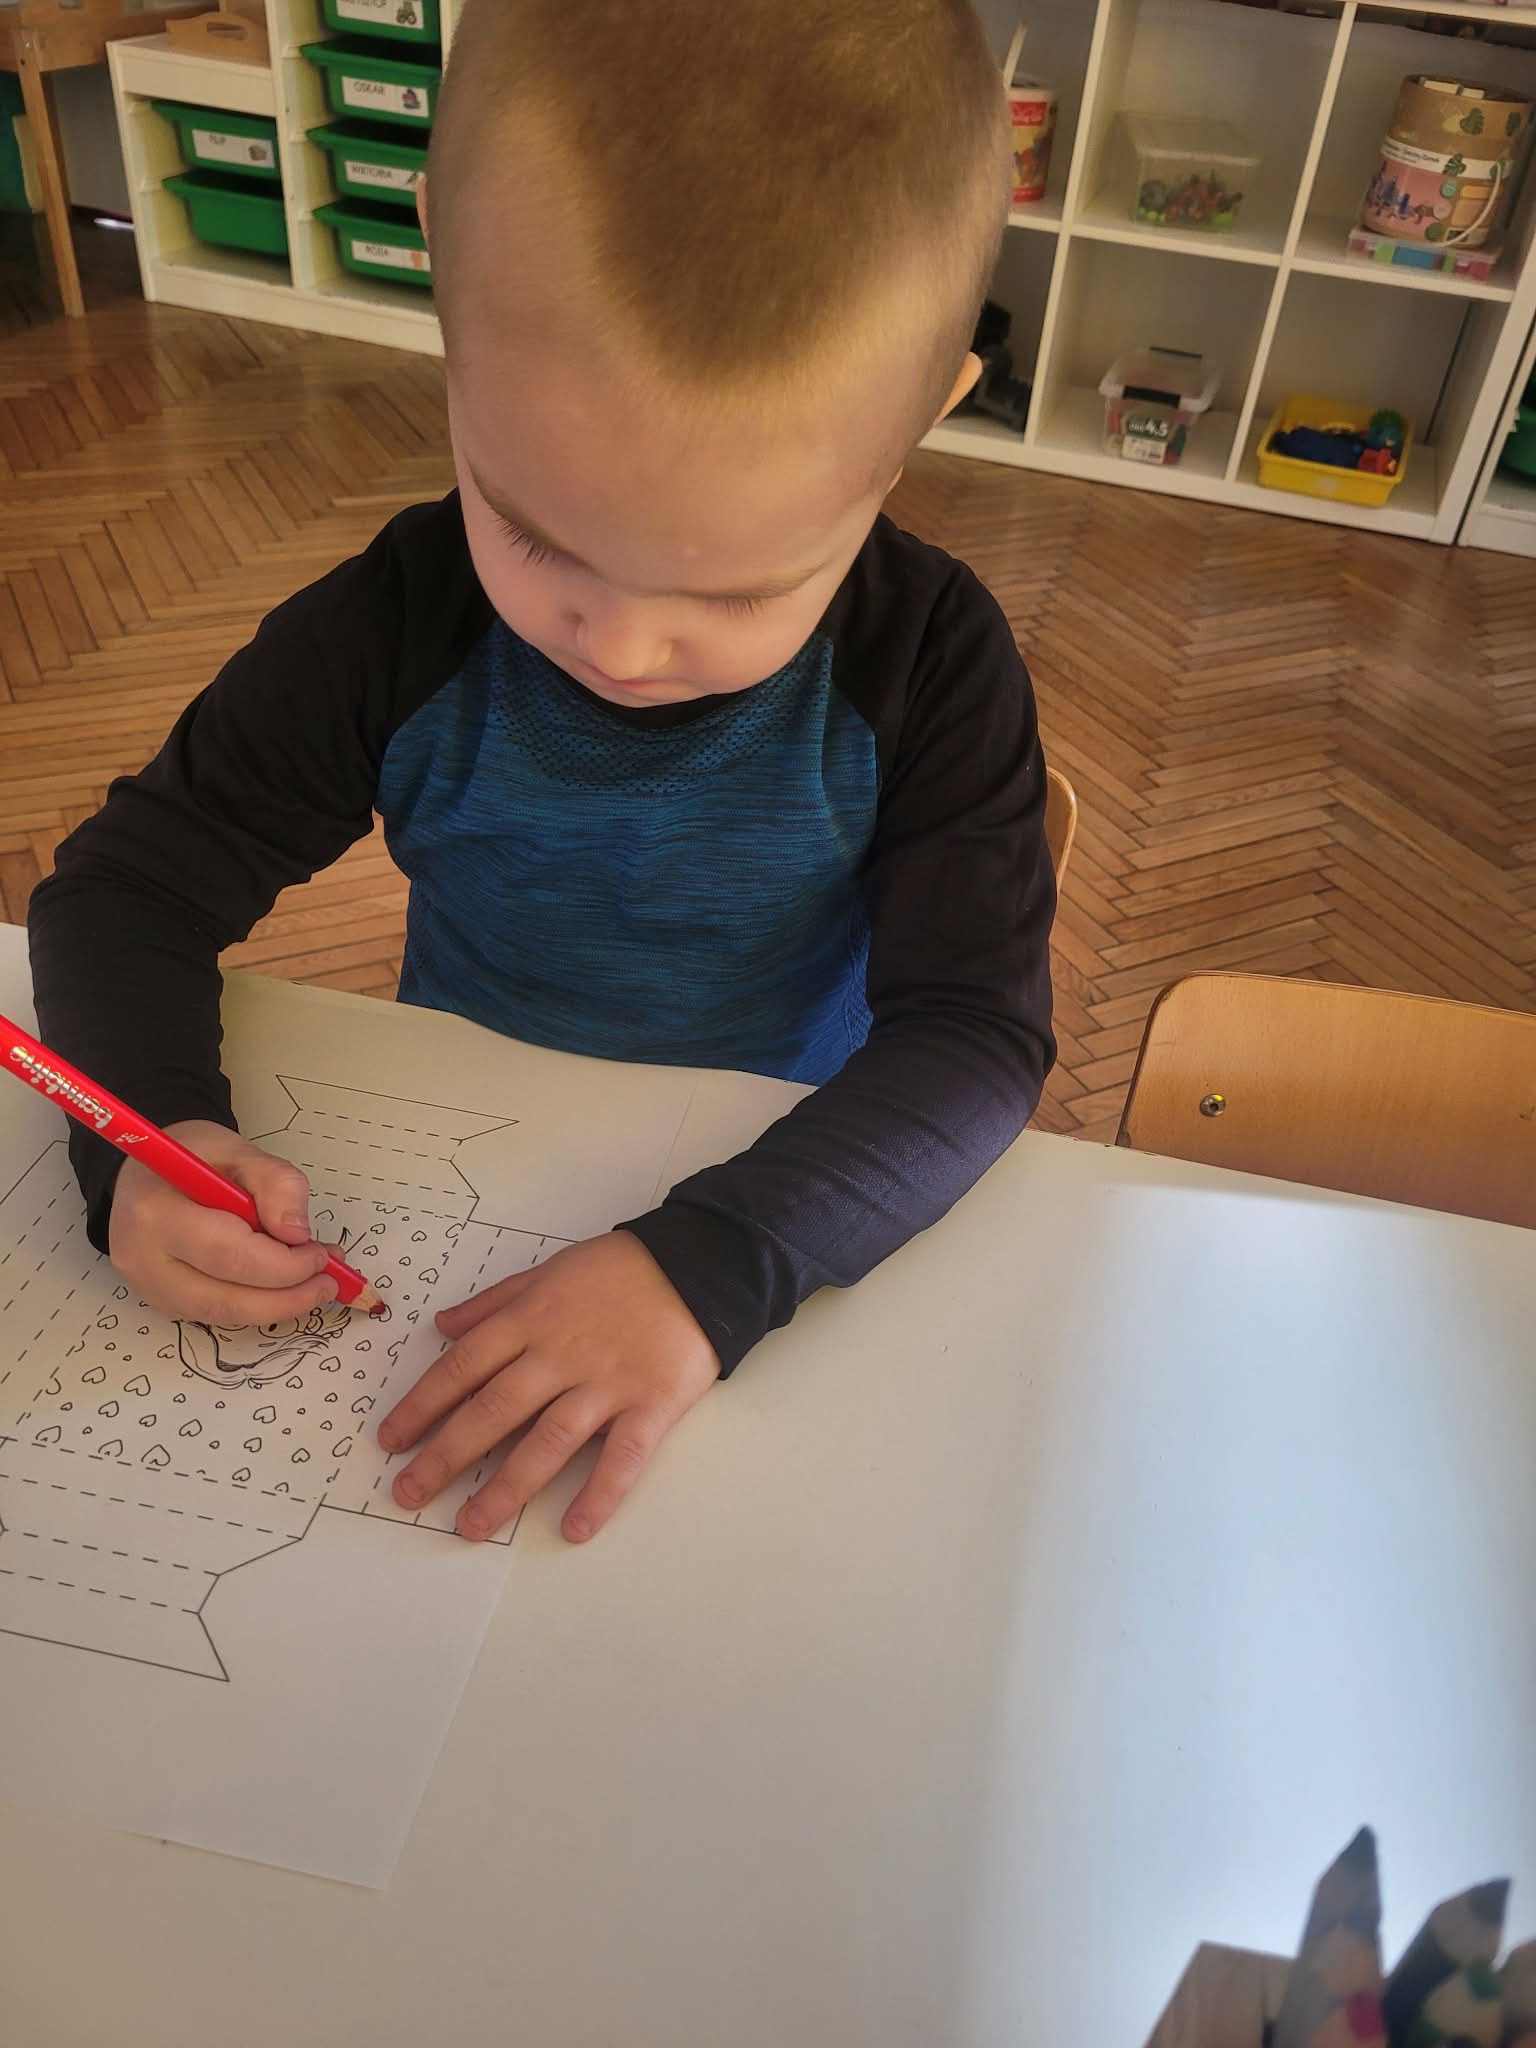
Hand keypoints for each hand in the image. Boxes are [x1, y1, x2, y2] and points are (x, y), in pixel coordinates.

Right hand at [109, 1119, 342, 1324]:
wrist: (149, 1173)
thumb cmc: (193, 1158)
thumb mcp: (240, 1150)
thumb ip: (276, 1184)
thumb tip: (297, 1234)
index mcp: (156, 1212)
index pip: (227, 1254)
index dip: (282, 1264)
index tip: (320, 1254)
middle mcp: (143, 1257)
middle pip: (225, 1297)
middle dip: (288, 1295)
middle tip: (329, 1280)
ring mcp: (149, 1286)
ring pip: (223, 1315)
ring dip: (278, 1305)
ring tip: (316, 1283)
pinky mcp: (162, 1301)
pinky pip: (217, 1315)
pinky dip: (257, 1305)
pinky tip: (284, 1285)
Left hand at [378, 1233, 719, 1543]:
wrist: (698, 1266)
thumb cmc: (619, 1270)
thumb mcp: (547, 1270)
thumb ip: (494, 1302)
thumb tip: (442, 1327)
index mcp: (530, 1321)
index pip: (463, 1367)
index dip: (422, 1405)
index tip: (390, 1441)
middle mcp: (560, 1355)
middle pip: (493, 1411)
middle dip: (445, 1456)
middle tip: (409, 1493)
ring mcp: (605, 1384)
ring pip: (547, 1442)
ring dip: (506, 1488)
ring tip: (470, 1525)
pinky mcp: (649, 1406)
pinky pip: (621, 1458)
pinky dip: (598, 1495)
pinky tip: (573, 1529)